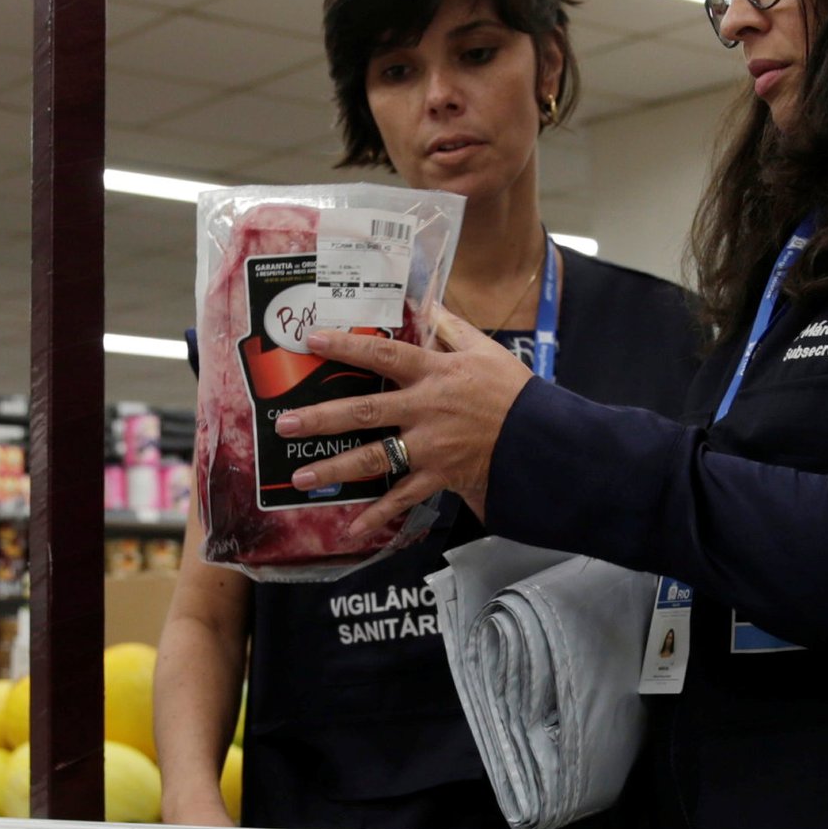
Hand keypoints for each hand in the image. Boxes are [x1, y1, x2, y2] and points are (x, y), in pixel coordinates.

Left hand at [276, 310, 532, 535]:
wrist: (542, 439)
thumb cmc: (512, 391)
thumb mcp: (484, 350)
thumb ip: (450, 326)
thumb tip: (425, 301)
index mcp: (434, 373)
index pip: (383, 355)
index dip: (346, 346)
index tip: (312, 340)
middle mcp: (425, 409)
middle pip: (365, 411)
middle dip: (322, 418)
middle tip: (285, 423)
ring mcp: (430, 446)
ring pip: (375, 458)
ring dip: (335, 469)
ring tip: (301, 478)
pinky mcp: (439, 476)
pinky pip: (403, 498)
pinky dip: (377, 515)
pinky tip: (350, 527)